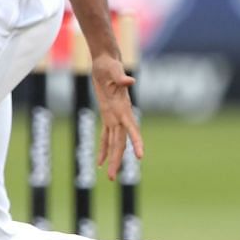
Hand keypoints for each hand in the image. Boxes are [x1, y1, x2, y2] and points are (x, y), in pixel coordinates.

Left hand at [89, 52, 142, 179]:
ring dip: (112, 159)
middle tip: (112, 178)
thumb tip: (129, 81)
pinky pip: (106, 136)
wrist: (106, 61)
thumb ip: (121, 77)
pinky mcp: (107, 115)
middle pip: (121, 142)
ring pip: (115, 143)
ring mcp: (114, 117)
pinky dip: (104, 149)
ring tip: (110, 177)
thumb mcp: (114, 70)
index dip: (136, 142)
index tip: (140, 157)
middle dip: (118, 160)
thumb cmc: (110, 64)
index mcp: (123, 108)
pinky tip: (100, 162)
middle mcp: (121, 115)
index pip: (131, 129)